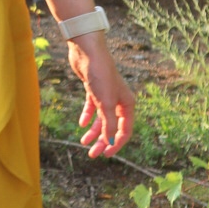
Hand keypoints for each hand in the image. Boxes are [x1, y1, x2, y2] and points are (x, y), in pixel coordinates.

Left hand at [68, 35, 134, 158]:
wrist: (87, 53)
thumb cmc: (100, 76)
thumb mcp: (105, 103)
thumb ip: (109, 124)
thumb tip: (110, 142)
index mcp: (127, 104)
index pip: (125, 130)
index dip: (116, 144)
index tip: (105, 154)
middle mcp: (118, 100)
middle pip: (112, 127)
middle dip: (102, 140)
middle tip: (92, 153)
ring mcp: (106, 95)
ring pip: (101, 118)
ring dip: (94, 131)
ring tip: (83, 141)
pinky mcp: (93, 89)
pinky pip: (92, 107)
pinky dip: (87, 116)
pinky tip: (81, 124)